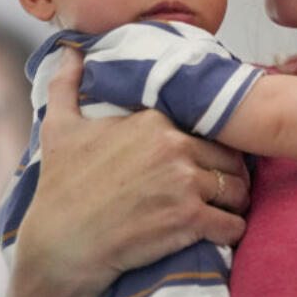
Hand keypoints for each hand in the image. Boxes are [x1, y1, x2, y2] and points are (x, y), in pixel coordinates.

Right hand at [12, 49, 250, 296]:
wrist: (58, 246)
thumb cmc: (59, 189)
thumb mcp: (59, 129)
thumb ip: (67, 86)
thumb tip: (69, 51)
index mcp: (154, 120)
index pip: (209, 131)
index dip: (211, 150)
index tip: (204, 165)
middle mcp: (174, 146)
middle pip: (230, 161)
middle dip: (229, 178)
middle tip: (220, 193)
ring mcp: (184, 183)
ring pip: (238, 191)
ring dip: (234, 205)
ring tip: (223, 213)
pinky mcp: (189, 220)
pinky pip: (233, 224)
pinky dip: (231, 231)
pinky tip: (219, 235)